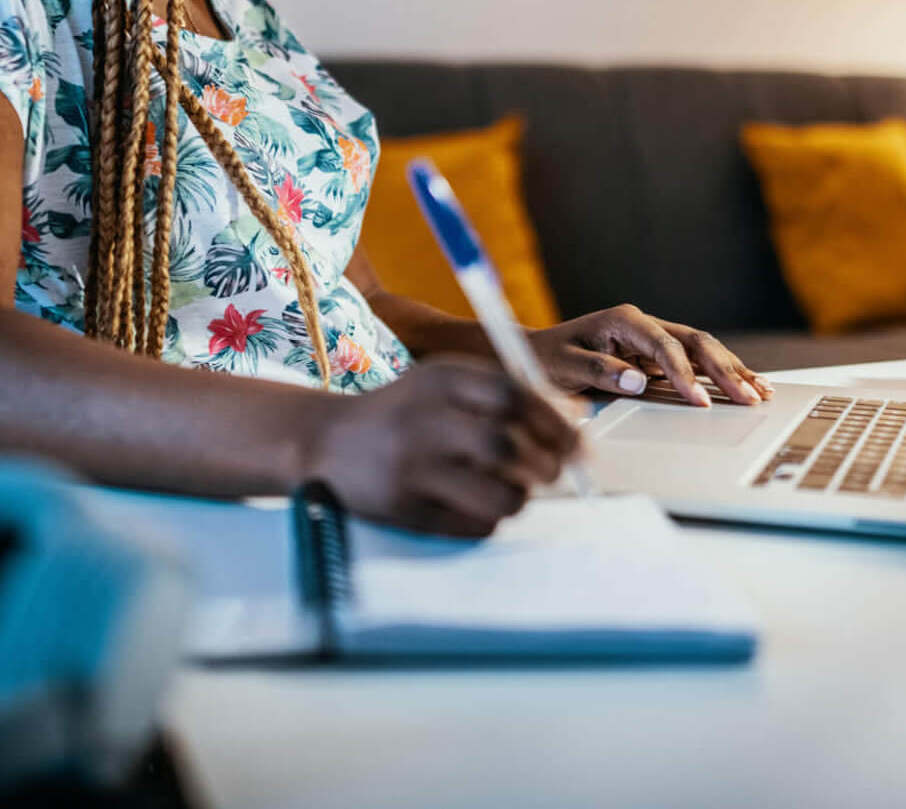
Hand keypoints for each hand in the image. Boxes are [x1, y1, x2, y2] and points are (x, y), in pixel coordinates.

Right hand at [304, 355, 580, 535]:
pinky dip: (492, 519)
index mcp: (439, 380)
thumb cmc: (405, 412)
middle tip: (554, 471)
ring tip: (516, 489)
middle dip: (546, 463)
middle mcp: (423, 421)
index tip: (578, 442)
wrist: (327, 442)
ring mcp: (412, 469)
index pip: (512, 395)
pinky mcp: (406, 512)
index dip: (555, 421)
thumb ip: (505, 393)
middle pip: (506, 445)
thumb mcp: (445, 384)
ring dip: (522, 496)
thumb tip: (577, 417)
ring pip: (498, 494)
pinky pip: (474, 526)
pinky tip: (480, 504)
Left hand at [528, 305, 773, 407]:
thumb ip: (600, 372)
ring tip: (761, 392)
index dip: (684, 373)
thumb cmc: (547, 358)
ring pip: (703, 350)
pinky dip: (723, 374)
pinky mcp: (659, 357)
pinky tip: (748, 385)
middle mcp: (644, 325)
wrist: (537, 355)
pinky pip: (697, 363)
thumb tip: (639, 382)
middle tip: (748, 398)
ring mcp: (655, 340)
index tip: (698, 401)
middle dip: (724, 370)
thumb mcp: (565, 366)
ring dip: (733, 370)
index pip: (665, 345)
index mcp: (624, 320)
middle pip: (695, 342)